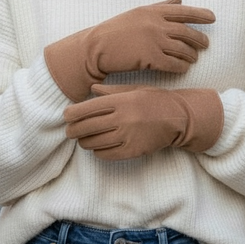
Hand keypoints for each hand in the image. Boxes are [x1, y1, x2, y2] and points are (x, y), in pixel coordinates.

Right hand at [44, 0, 215, 101]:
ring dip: (191, 55)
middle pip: (186, 32)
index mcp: (153, 11)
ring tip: (194, 59)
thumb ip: (161, 6)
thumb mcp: (139, 12)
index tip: (213, 17)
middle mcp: (156, 24)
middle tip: (206, 44)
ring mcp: (154, 41)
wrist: (98, 47)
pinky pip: (173, 64)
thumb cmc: (116, 29)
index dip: (200, 14)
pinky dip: (181, 66)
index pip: (183, 11)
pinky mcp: (150, 58)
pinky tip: (183, 68)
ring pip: (182, 49)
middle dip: (199, 39)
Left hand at [64, 84, 223, 159]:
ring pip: (94, 142)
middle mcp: (122, 118)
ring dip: (84, 141)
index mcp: (121, 100)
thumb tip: (91, 89)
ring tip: (83, 138)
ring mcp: (127, 136)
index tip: (66, 115)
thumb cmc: (154, 100)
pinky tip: (98, 146)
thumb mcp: (134, 89)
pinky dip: (97, 151)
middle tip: (69, 130)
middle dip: (73, 130)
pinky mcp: (132, 151)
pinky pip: (105, 154)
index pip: (87, 108)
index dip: (72, 113)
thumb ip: (111, 91)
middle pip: (86, 127)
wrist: (178, 118)